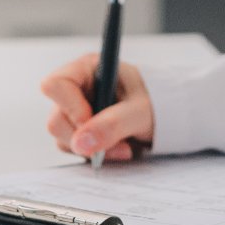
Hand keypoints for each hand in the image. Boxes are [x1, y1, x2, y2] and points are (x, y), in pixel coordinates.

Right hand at [39, 54, 153, 162]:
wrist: (169, 116)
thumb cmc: (157, 102)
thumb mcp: (140, 111)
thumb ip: (113, 124)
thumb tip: (81, 143)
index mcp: (87, 69)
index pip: (55, 85)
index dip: (69, 107)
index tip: (91, 123)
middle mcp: (77, 89)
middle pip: (56, 119)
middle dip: (84, 138)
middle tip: (114, 145)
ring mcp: (76, 111)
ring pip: (64, 138)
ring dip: (93, 150)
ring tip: (124, 147)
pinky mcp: (81, 131)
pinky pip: (75, 149)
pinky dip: (96, 154)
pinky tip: (119, 149)